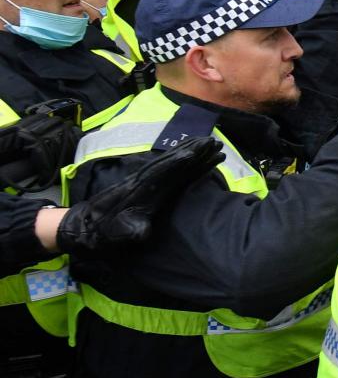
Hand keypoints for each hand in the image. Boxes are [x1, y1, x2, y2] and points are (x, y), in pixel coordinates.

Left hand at [56, 138, 224, 255]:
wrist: (83, 229)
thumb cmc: (101, 235)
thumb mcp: (114, 236)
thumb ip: (128, 232)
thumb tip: (142, 232)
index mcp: (140, 190)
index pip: (164, 171)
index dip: (182, 160)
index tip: (199, 150)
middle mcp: (144, 181)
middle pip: (172, 160)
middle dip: (193, 150)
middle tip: (214, 141)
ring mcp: (146, 182)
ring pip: (172, 162)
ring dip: (192, 152)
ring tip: (212, 144)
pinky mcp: (148, 187)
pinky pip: (172, 171)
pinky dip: (187, 163)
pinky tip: (197, 160)